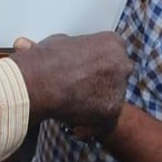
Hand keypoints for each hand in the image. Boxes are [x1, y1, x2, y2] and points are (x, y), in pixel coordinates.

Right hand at [9, 33, 131, 131]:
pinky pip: (105, 117)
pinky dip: (91, 120)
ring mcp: (119, 88)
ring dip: (98, 100)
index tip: (87, 68)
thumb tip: (65, 52)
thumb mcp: (61, 42)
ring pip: (112, 96)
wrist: (39, 82)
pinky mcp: (113, 111)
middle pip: (117, 74)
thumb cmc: (47, 60)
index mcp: (112, 43)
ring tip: (74, 101)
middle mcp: (122, 64)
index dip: (99, 62)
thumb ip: (74, 48)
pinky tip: (73, 114)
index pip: (113, 53)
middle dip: (103, 80)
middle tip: (83, 85)